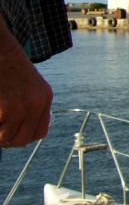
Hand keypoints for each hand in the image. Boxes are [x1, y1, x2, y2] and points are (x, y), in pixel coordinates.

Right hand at [0, 30, 52, 147]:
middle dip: (6, 139)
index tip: (10, 134)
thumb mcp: (26, 83)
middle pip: (22, 139)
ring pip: (6, 138)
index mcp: (45, 97)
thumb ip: (28, 103)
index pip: (39, 132)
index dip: (22, 137)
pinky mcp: (6, 108)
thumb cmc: (6, 65)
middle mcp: (38, 103)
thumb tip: (18, 129)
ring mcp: (23, 107)